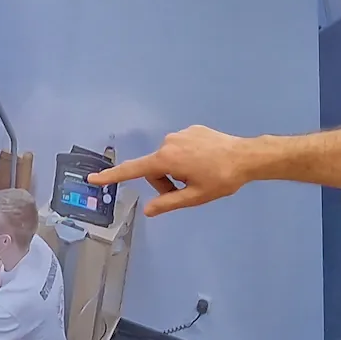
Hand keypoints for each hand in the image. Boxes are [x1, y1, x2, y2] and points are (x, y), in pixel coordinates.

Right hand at [90, 125, 254, 216]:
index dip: (113, 176)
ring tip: (200, 175)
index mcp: (167, 159)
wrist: (246, 156)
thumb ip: (168, 203)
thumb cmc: (221, 179)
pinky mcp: (193, 129)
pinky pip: (181, 148)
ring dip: (177, 170)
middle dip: (165, 181)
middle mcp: (169, 142)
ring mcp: (181, 133)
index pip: (134, 170)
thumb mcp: (194, 197)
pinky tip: (206, 163)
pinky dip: (187, 158)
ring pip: (168, 159)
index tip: (94, 178)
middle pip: (155, 168)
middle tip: (188, 190)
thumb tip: (148, 210)